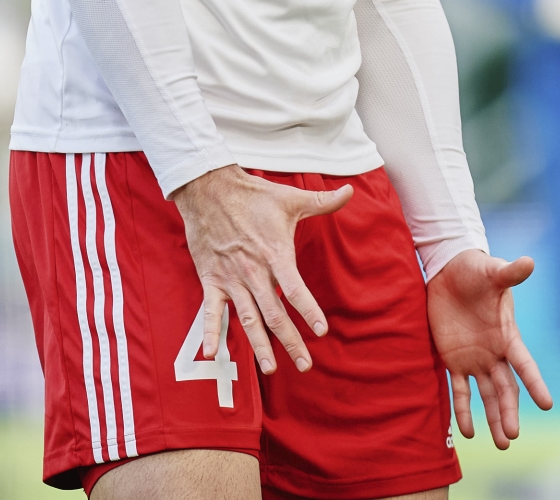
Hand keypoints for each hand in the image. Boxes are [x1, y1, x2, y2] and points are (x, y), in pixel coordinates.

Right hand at [171, 165, 351, 374]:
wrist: (208, 190)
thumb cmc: (253, 196)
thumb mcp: (291, 197)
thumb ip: (322, 200)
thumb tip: (350, 191)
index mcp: (275, 254)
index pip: (295, 289)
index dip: (308, 310)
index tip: (321, 331)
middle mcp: (253, 272)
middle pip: (274, 314)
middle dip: (290, 341)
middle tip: (305, 364)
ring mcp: (231, 279)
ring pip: (247, 319)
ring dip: (259, 345)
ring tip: (271, 368)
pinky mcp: (212, 280)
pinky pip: (211, 311)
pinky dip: (211, 332)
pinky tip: (212, 354)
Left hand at [427, 249, 553, 449]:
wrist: (450, 271)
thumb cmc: (476, 269)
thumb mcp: (492, 271)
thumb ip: (509, 273)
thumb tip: (529, 262)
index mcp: (507, 334)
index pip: (524, 363)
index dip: (535, 383)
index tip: (546, 404)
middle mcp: (494, 352)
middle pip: (506, 388)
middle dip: (509, 412)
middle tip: (512, 437)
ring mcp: (474, 359)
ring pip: (487, 395)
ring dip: (493, 418)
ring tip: (501, 443)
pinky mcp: (453, 360)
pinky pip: (459, 391)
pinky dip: (463, 411)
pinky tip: (468, 432)